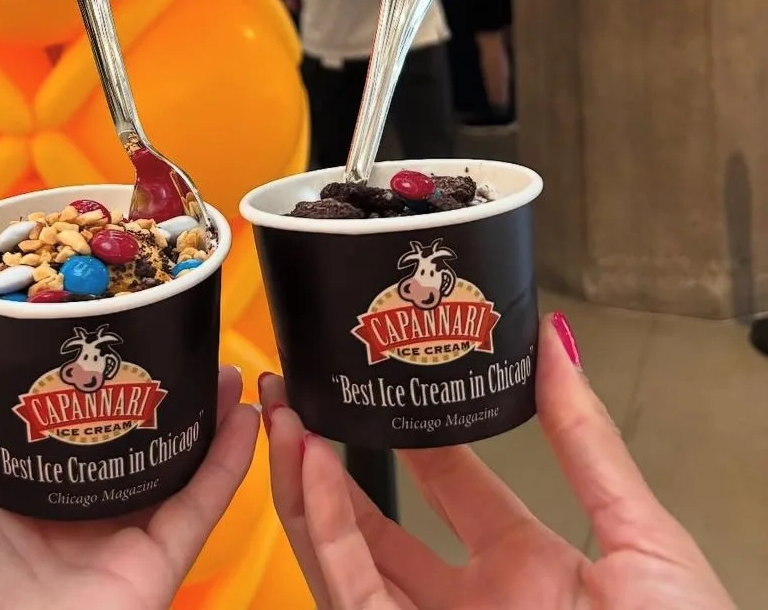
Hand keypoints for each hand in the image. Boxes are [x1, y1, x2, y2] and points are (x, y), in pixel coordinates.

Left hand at [0, 338, 258, 609]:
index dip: (70, 381)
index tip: (95, 329)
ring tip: (220, 359)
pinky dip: (227, 464)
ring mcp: (102, 552)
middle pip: (114, 447)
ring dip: (198, 417)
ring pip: (165, 471)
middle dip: (146, 393)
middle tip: (172, 335)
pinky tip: (244, 413)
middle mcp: (52, 527)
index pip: (42, 431)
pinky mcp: (145, 576)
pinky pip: (195, 511)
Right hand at [261, 314, 734, 609]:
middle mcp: (474, 606)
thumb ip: (585, 441)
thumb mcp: (642, 538)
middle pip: (379, 526)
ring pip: (344, 557)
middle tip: (300, 393)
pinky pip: (350, 592)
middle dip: (330, 457)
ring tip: (285, 414)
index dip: (412, 435)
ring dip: (304, 484)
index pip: (452, 491)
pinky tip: (310, 466)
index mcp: (531, 573)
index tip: (382, 379)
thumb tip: (555, 343)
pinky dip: (323, 530)